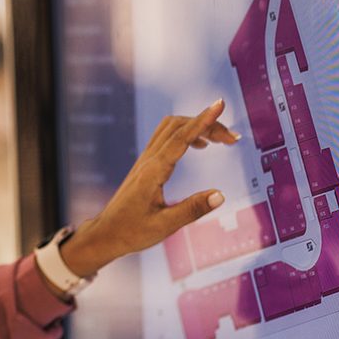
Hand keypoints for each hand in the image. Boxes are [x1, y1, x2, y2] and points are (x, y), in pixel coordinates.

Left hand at [60, 99, 238, 275]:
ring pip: (171, 129)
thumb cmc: (131, 231)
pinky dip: (186, 133)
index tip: (218, 105)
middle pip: (178, 127)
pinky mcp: (145, 164)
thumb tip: (220, 195)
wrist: (106, 234)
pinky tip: (199, 145)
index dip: (202, 120)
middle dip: (207, 124)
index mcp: (153, 172)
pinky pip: (166, 138)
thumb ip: (192, 210)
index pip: (180, 138)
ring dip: (195, 126)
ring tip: (220, 139)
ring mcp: (145, 160)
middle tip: (233, 139)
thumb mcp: (165, 226)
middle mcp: (148, 161)